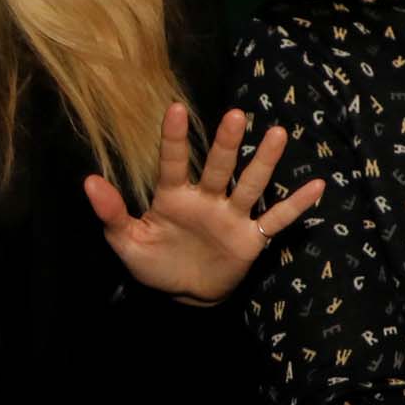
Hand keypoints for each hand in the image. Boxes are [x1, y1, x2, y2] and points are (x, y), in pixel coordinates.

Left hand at [84, 105, 325, 305]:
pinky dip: (296, 205)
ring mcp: (231, 216)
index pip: (172, 163)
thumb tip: (87, 181)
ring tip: (277, 135)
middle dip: (226, 144)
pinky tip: (317, 186)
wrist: (183, 295)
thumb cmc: (154, 262)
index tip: (174, 108)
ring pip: (249, 185)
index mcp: (172, 197)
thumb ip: (111, 213)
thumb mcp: (126, 242)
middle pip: (217, 167)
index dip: (172, 139)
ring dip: (263, 163)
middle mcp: (206, 199)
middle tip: (235, 116)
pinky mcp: (251, 238)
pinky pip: (276, 219)